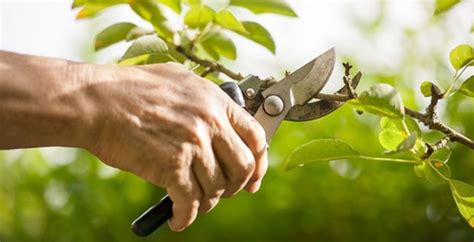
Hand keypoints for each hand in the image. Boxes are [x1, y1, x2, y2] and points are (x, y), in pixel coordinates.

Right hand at [86, 63, 267, 230]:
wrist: (97, 101)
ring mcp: (193, 144)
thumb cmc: (131, 89)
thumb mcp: (179, 80)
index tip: (254, 178)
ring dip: (208, 202)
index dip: (259, 162)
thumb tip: (222, 121)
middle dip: (236, 186)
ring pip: (217, 188)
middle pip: (243, 167)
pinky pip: (191, 202)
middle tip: (224, 192)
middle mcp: (210, 122)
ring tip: (195, 203)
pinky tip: (178, 219)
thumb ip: (205, 100)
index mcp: (215, 101)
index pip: (256, 136)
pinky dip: (186, 217)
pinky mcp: (172, 166)